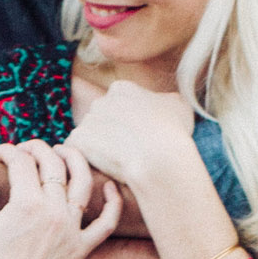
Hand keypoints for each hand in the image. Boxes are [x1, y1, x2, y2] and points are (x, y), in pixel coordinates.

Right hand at [0, 141, 122, 258]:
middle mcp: (53, 212)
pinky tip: (108, 186)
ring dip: (75, 159)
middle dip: (36, 148)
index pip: (21, 161)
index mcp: (26, 203)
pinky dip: (113, 203)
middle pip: (53, 164)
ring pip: (84, 182)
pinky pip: (107, 223)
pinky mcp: (82, 248)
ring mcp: (72, 230)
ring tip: (63, 151)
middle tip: (24, 150)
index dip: (7, 151)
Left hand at [67, 81, 193, 189]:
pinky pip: (78, 152)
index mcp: (122, 89)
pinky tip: (103, 170)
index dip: (128, 125)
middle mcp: (101, 100)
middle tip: (126, 155)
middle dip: (110, 136)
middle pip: (101, 120)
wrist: (158, 157)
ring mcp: (87, 120)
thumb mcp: (180, 107)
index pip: (118, 106)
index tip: (137, 139)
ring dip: (98, 150)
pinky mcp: (77, 140)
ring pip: (89, 137)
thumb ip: (166, 100)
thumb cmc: (173, 133)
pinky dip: (87, 162)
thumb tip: (165, 102)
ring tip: (117, 165)